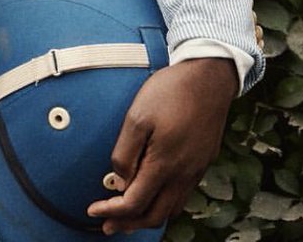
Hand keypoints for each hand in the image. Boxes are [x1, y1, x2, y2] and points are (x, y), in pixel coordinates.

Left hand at [86, 57, 236, 235]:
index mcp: (164, 164)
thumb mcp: (137, 116)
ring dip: (147, 217)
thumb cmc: (171, 92)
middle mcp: (183, 174)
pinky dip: (164, 204)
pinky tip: (154, 195)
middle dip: (128, 224)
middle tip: (107, 225)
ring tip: (127, 217)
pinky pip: (182, 195)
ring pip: (171, 209)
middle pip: (154, 215)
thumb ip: (125, 153)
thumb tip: (119, 182)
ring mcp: (195, 170)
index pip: (134, 203)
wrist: (209, 78)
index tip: (94, 211)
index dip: (111, 212)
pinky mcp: (202, 162)